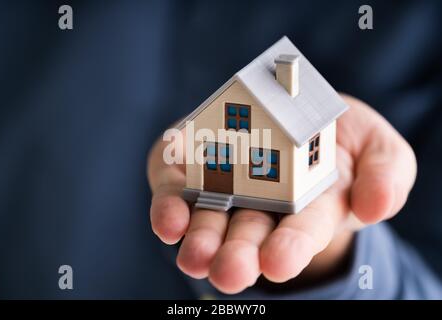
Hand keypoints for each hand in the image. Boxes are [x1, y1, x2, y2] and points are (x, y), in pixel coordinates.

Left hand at [147, 95, 416, 293]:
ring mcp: (222, 185)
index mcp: (306, 208)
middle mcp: (260, 205)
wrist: (293, 112)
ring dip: (199, 239)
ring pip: (207, 219)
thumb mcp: (379, 149)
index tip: (279, 261)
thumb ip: (387, 176)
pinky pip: (175, 187)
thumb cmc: (339, 138)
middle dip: (238, 255)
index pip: (300, 233)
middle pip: (246, 235)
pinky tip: (169, 219)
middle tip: (231, 272)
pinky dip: (169, 205)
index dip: (291, 247)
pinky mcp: (190, 164)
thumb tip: (373, 207)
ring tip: (194, 257)